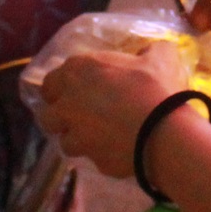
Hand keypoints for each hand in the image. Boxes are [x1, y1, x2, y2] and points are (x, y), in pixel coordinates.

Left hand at [38, 43, 192, 177]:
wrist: (162, 132)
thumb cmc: (155, 87)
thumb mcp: (160, 57)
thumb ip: (151, 51)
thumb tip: (151, 51)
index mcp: (77, 72)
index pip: (51, 81)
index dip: (60, 88)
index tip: (75, 91)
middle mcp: (68, 104)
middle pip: (48, 115)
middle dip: (60, 118)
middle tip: (79, 118)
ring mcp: (77, 136)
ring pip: (64, 142)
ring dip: (77, 140)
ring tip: (98, 139)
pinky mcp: (92, 161)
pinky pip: (92, 159)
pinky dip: (102, 156)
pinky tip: (119, 152)